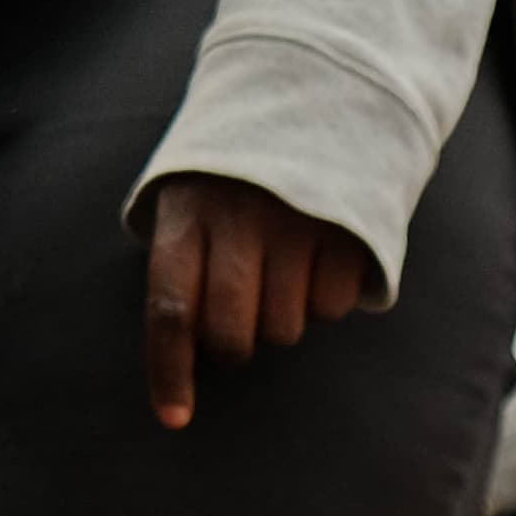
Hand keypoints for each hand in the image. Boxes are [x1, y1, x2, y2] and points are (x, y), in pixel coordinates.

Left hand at [142, 174, 371, 431]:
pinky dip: (327, 297)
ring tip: (285, 269)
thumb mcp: (192, 194)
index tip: (175, 420)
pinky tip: (321, 257)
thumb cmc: (236, 173)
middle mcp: (239, 218)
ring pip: (284, 327)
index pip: (170, 308)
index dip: (169, 371)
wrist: (314, 95)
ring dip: (283, 317)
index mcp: (187, 210)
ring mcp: (297, 224)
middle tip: (240, 325)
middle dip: (235, 345)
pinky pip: (332, 306)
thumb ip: (181, 258)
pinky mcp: (347, 229)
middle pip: (230, 333)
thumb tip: (179, 345)